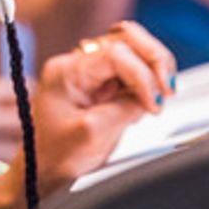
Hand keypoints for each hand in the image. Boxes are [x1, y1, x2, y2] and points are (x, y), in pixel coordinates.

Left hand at [0, 21, 175, 208]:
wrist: (40, 170)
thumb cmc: (56, 155)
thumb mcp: (93, 134)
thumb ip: (124, 108)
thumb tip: (151, 94)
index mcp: (67, 71)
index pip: (116, 53)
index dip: (142, 76)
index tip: (155, 105)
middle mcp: (77, 63)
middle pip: (125, 38)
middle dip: (154, 59)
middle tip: (167, 89)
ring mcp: (88, 71)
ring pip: (131, 47)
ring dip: (153, 67)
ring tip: (161, 94)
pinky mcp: (100, 83)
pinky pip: (130, 68)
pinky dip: (146, 79)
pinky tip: (149, 100)